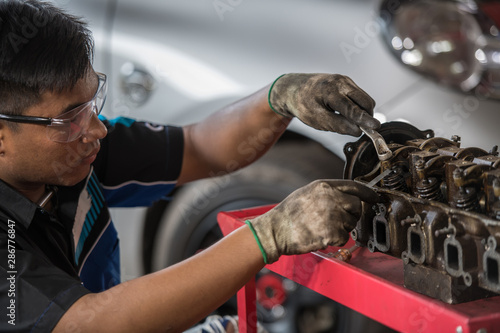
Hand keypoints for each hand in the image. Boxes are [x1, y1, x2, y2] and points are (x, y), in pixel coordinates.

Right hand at [246, 180, 378, 263]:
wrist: (275, 231)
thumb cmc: (289, 214)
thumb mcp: (307, 193)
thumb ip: (327, 192)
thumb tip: (347, 197)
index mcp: (324, 187)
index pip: (354, 186)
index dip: (367, 193)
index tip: (374, 198)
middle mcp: (331, 198)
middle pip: (357, 206)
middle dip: (352, 214)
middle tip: (337, 220)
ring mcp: (332, 216)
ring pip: (351, 224)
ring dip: (342, 228)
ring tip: (322, 227)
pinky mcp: (332, 233)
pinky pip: (344, 238)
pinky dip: (335, 240)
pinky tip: (321, 236)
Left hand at [269, 73, 379, 135]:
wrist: (293, 88)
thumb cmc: (302, 104)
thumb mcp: (316, 119)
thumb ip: (337, 125)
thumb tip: (357, 131)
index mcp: (330, 91)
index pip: (352, 108)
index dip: (364, 120)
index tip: (375, 127)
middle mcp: (340, 82)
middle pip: (364, 101)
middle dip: (366, 115)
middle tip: (361, 128)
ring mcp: (344, 80)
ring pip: (363, 98)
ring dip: (361, 111)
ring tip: (345, 119)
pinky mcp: (346, 82)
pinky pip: (358, 96)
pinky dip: (356, 106)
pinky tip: (344, 111)